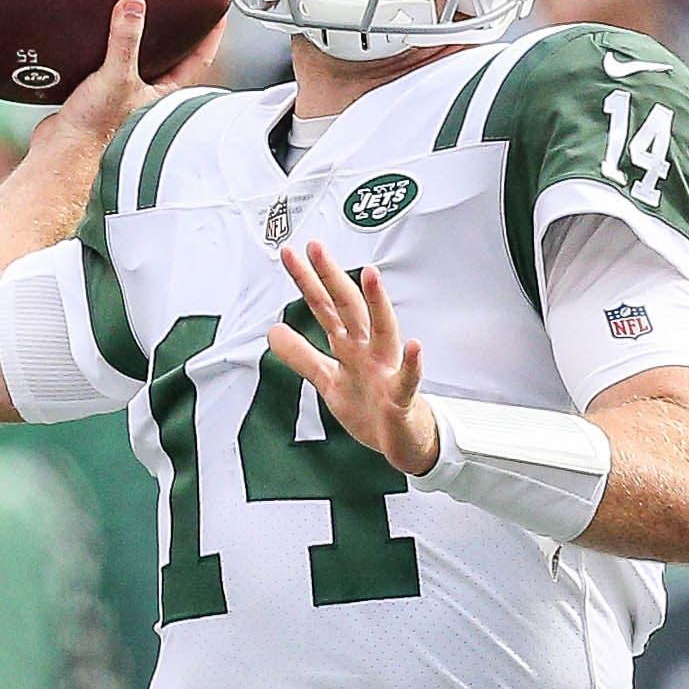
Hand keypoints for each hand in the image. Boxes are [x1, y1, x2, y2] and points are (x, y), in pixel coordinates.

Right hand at [41, 0, 224, 161]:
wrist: (63, 151)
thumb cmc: (95, 130)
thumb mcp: (116, 76)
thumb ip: (125, 40)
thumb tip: (133, 6)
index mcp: (164, 95)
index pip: (199, 60)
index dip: (211, 36)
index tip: (218, 16)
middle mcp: (149, 98)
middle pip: (173, 63)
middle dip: (178, 41)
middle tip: (185, 17)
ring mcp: (126, 100)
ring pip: (143, 68)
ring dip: (143, 49)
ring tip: (143, 25)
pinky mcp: (101, 100)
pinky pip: (113, 71)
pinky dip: (112, 56)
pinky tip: (101, 47)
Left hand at [266, 241, 439, 474]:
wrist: (402, 440)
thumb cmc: (371, 406)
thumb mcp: (328, 380)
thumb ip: (301, 356)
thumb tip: (274, 332)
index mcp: (350, 346)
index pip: (325, 307)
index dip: (307, 281)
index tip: (291, 254)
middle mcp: (369, 350)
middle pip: (349, 308)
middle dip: (333, 278)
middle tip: (316, 248)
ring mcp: (387, 370)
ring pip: (384, 331)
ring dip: (378, 303)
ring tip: (371, 276)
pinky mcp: (401, 397)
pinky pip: (408, 379)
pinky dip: (412, 364)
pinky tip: (415, 347)